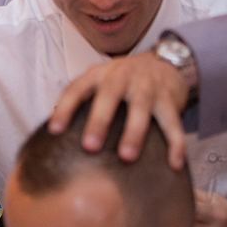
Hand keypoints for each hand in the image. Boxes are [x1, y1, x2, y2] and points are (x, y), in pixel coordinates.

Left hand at [47, 51, 189, 168]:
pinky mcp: (169, 98)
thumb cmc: (122, 81)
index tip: (54, 131)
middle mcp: (122, 77)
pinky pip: (172, 122)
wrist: (163, 63)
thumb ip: (81, 102)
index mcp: (99, 74)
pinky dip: (176, 143)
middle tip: (89, 146)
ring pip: (141, 107)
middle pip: (109, 96)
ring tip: (127, 157)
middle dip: (99, 121)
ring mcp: (147, 86)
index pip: (77, 89)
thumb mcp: (99, 82)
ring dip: (134, 132)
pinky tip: (174, 164)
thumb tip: (51, 135)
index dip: (64, 108)